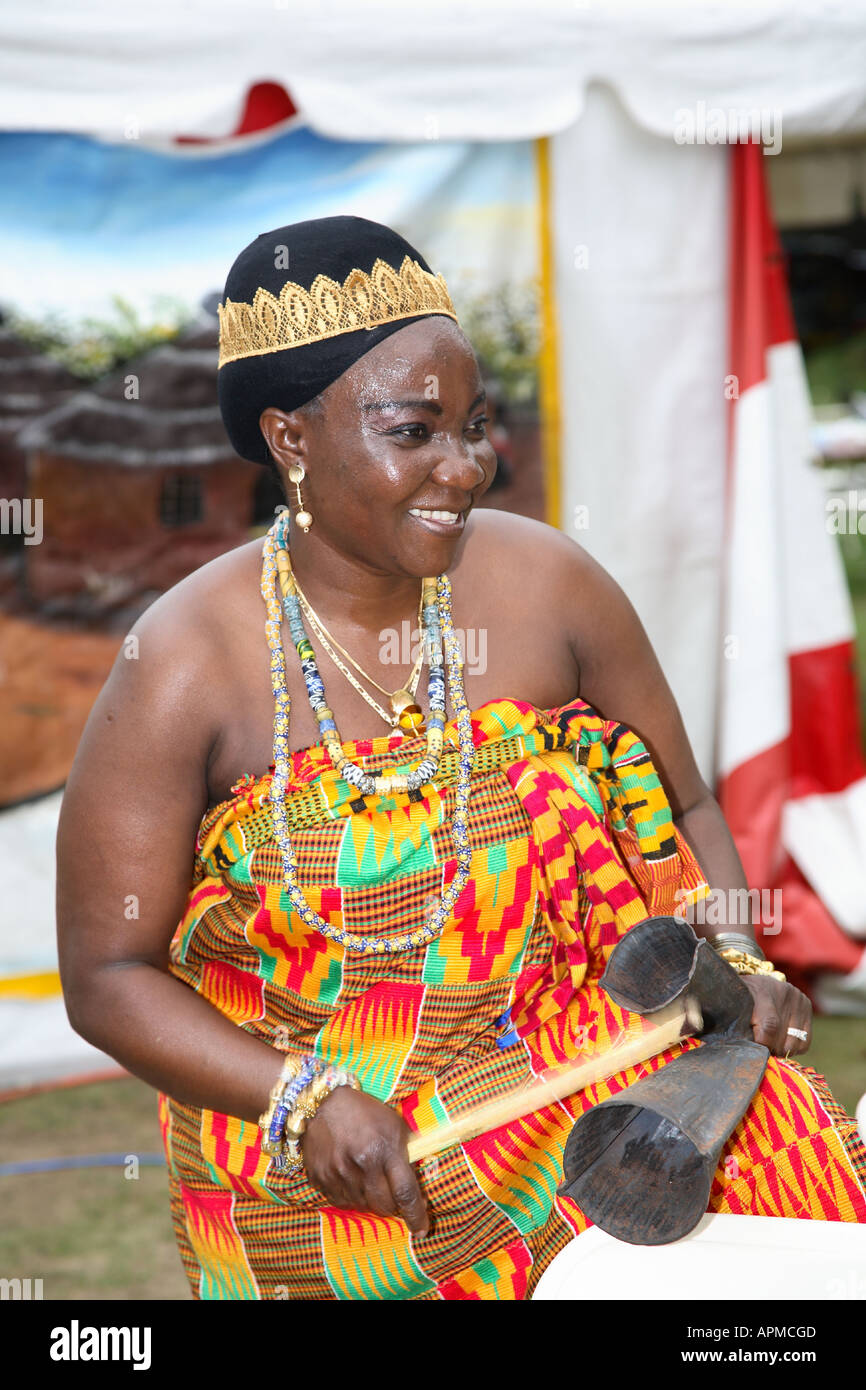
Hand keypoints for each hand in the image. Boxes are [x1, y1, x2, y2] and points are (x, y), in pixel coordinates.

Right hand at [302, 1086, 428, 1236]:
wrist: (322, 1104)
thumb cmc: (365, 1113)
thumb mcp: (395, 1125)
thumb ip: (408, 1153)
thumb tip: (420, 1183)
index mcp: (384, 1150)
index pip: (405, 1193)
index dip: (416, 1216)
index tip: (422, 1230)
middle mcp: (361, 1165)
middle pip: (384, 1207)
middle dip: (394, 1207)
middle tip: (394, 1195)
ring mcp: (338, 1175)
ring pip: (363, 1207)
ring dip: (372, 1201)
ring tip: (371, 1180)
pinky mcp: (320, 1180)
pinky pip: (342, 1203)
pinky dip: (352, 1198)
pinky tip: (353, 1180)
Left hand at [741, 974, 811, 1056]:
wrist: (758, 981)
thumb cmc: (741, 997)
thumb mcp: (733, 1004)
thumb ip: (734, 1022)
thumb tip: (734, 1048)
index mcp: (762, 992)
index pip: (770, 1025)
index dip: (763, 1043)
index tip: (755, 1049)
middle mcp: (784, 994)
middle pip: (781, 1039)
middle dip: (770, 1049)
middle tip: (760, 1048)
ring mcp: (798, 999)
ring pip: (794, 1044)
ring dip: (781, 1050)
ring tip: (771, 1044)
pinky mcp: (807, 1006)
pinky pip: (804, 1042)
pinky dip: (793, 1048)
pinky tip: (782, 1041)